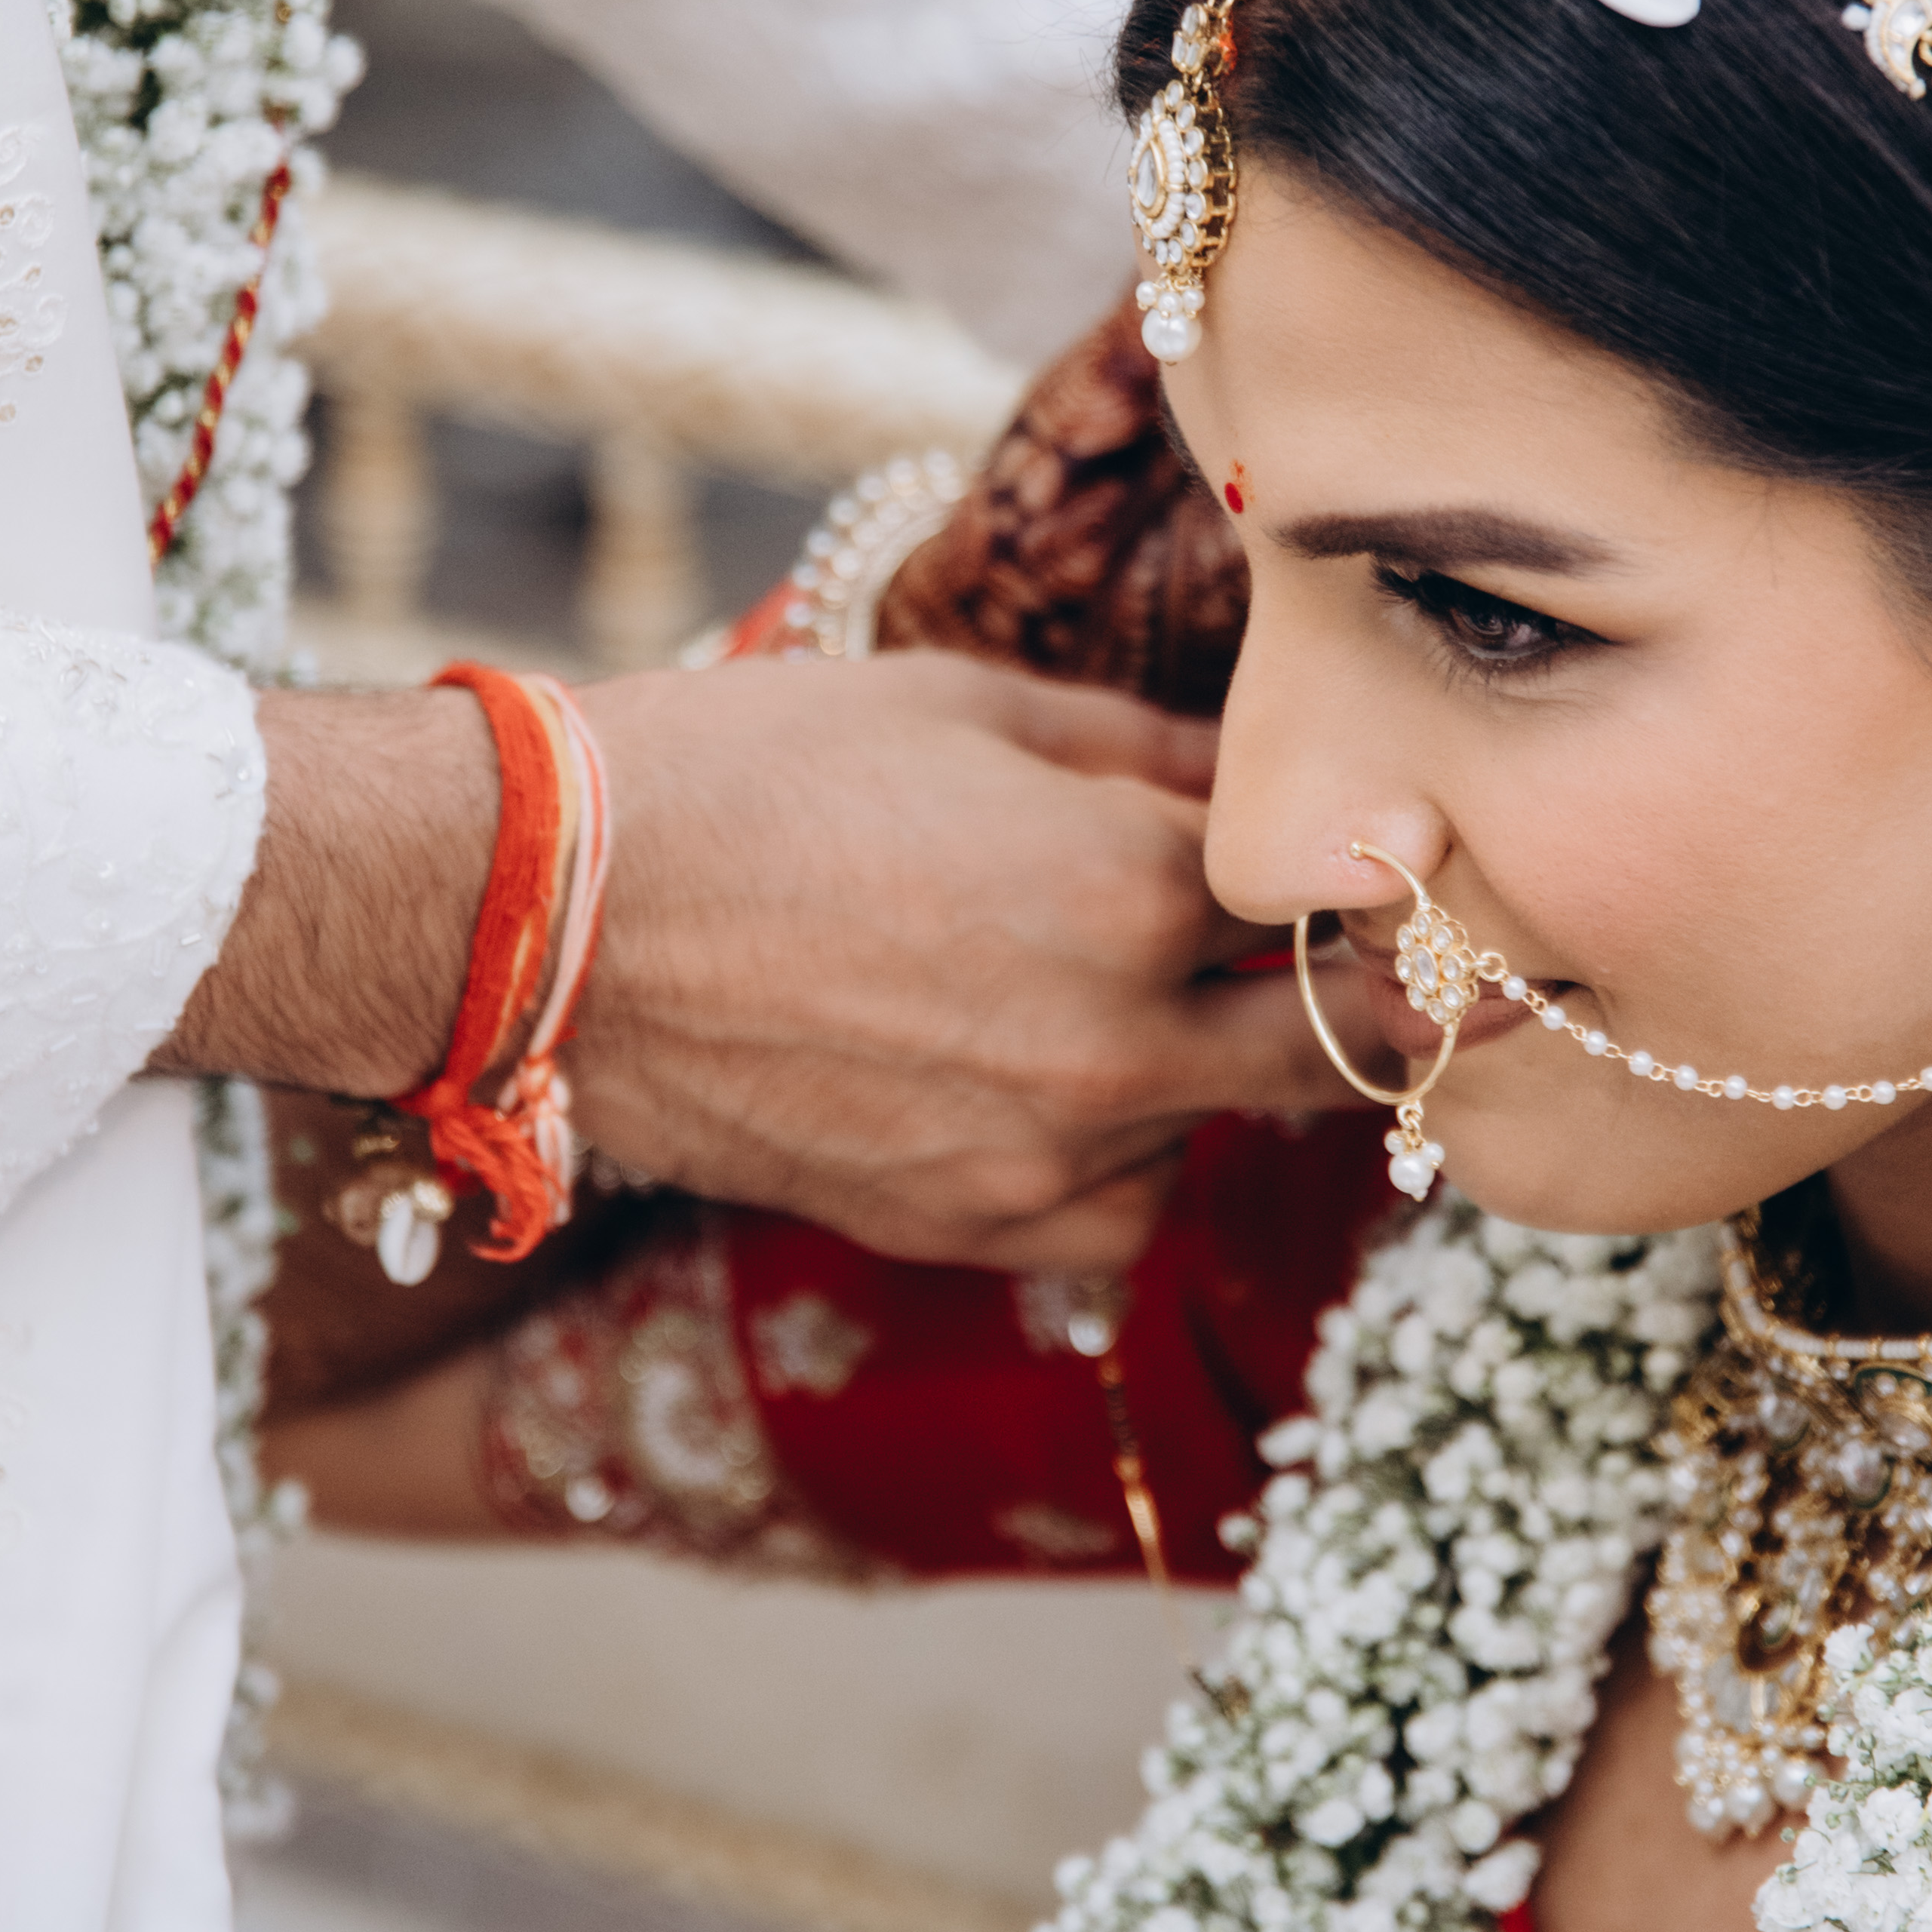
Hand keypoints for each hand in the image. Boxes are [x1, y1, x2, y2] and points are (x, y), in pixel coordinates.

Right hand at [566, 652, 1343, 1267]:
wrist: (550, 922)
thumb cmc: (748, 772)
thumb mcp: (964, 704)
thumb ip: (1137, 748)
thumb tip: (1246, 772)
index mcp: (1126, 883)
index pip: (1318, 890)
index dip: (1345, 865)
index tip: (1371, 857)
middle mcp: (1110, 1039)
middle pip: (1329, 1040)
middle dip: (1362, 995)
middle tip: (1380, 963)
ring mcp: (1038, 1152)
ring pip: (1223, 1136)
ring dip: (1226, 1079)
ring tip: (1165, 1006)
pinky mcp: (959, 1227)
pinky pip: (1117, 1215)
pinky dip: (1128, 1162)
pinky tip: (1077, 1093)